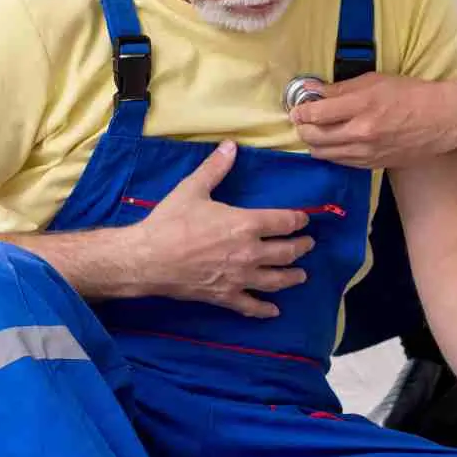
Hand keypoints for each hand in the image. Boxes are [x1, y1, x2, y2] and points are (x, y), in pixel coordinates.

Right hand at [130, 141, 313, 318]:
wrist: (148, 258)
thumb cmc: (170, 222)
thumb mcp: (193, 188)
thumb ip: (216, 168)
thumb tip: (231, 145)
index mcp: (246, 224)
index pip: (284, 222)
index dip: (298, 220)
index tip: (303, 219)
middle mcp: (250, 253)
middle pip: (287, 252)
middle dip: (301, 248)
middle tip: (308, 245)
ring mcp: (240, 277)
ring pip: (276, 280)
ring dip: (292, 277)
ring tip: (301, 276)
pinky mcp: (226, 296)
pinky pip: (251, 306)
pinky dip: (265, 310)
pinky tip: (274, 311)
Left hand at [292, 73, 456, 167]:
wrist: (441, 120)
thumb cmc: (411, 94)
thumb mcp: (375, 81)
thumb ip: (341, 88)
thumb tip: (313, 91)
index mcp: (360, 107)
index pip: (316, 114)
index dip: (301, 111)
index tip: (297, 108)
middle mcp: (360, 133)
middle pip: (315, 137)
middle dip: (303, 128)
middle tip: (303, 120)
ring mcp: (366, 152)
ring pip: (324, 154)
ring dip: (314, 143)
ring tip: (316, 131)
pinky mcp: (372, 165)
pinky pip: (341, 162)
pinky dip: (331, 153)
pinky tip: (334, 143)